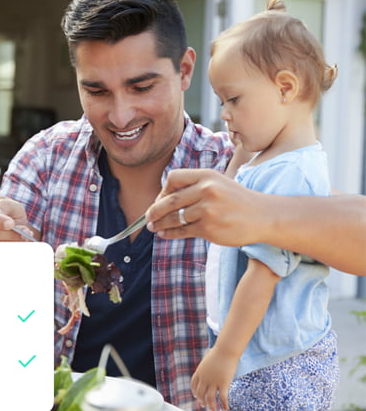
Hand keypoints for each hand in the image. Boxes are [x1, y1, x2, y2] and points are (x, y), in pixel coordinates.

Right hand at [0, 194, 36, 241]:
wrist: (7, 220)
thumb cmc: (7, 210)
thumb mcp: (10, 203)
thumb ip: (5, 205)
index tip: (11, 224)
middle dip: (9, 234)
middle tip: (25, 232)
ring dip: (10, 242)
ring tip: (21, 236)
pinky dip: (7, 247)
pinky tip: (14, 242)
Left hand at [145, 169, 265, 244]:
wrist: (263, 217)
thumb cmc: (237, 200)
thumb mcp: (218, 183)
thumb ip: (194, 187)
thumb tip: (162, 200)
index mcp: (207, 175)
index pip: (173, 178)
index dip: (162, 190)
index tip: (160, 200)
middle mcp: (207, 190)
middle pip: (170, 200)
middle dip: (154, 211)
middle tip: (147, 218)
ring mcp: (208, 210)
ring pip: (174, 218)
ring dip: (160, 224)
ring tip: (153, 228)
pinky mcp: (209, 228)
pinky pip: (182, 231)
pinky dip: (170, 234)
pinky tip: (164, 234)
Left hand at [190, 347, 237, 410]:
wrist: (226, 350)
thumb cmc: (218, 353)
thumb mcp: (207, 361)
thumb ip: (206, 368)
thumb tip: (207, 370)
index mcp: (199, 372)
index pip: (193, 385)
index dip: (195, 392)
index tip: (197, 396)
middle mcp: (204, 378)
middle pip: (200, 393)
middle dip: (202, 400)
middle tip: (204, 405)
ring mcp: (213, 381)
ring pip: (210, 398)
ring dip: (211, 405)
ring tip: (212, 410)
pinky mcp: (223, 383)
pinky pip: (223, 397)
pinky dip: (224, 404)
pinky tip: (226, 408)